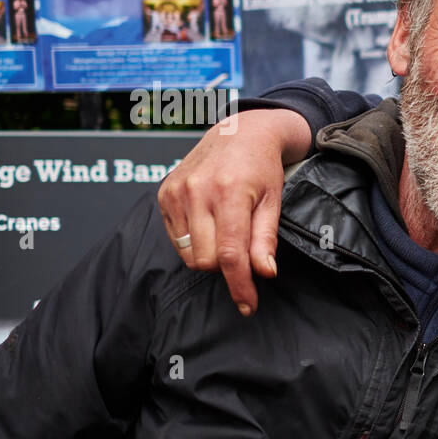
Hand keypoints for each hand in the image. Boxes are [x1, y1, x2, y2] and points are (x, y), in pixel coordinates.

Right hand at [157, 108, 309, 314]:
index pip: (230, 255)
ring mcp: (176, 192)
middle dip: (227, 266)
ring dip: (210, 255)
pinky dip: (194, 242)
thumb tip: (264, 273)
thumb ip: (265, 239)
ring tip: (227, 231)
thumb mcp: (273, 202)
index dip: (240, 286)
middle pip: (207, 260)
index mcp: (229, 193)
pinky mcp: (164, 194)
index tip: (248, 306)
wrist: (240, 131)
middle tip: (244, 249)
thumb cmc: (262, 168)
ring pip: (189, 254)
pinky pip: (176, 240)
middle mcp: (197, 191)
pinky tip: (209, 223)